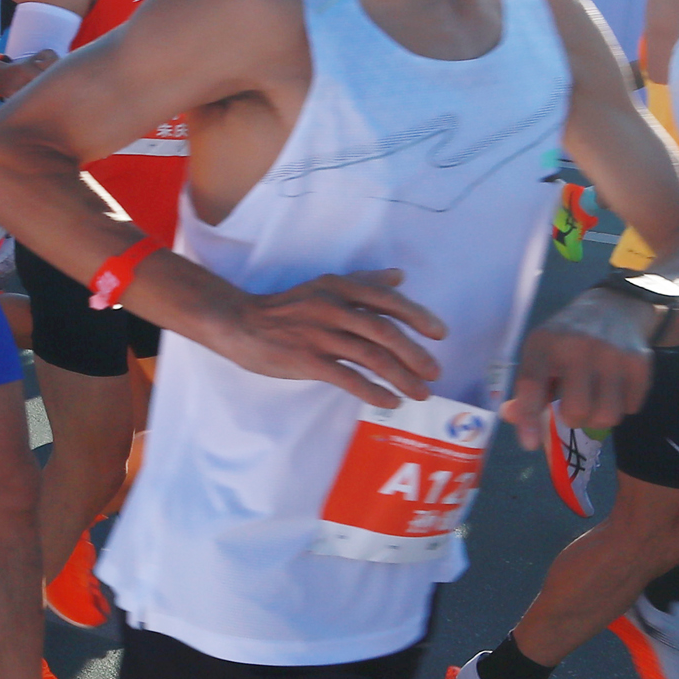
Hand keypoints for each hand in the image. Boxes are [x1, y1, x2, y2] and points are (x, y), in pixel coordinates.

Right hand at [206, 267, 447, 408]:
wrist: (238, 322)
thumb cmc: (286, 307)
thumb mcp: (323, 286)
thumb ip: (362, 282)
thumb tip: (399, 276)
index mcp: (338, 288)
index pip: (386, 300)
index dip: (416, 316)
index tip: (440, 334)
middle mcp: (331, 307)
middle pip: (383, 330)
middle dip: (414, 353)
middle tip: (435, 372)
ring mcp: (318, 334)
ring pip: (370, 356)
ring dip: (400, 377)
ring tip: (420, 393)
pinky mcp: (306, 359)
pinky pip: (347, 377)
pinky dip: (372, 391)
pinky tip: (390, 401)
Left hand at [506, 288, 662, 444]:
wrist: (614, 307)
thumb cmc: (567, 338)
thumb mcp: (540, 352)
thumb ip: (527, 387)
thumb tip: (511, 418)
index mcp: (544, 344)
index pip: (531, 386)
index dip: (528, 419)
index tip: (528, 444)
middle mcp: (577, 347)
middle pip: (576, 412)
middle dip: (573, 418)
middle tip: (573, 406)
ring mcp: (612, 355)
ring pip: (607, 416)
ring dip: (600, 417)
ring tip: (595, 399)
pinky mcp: (640, 363)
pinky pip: (632, 408)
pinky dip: (623, 406)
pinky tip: (615, 387)